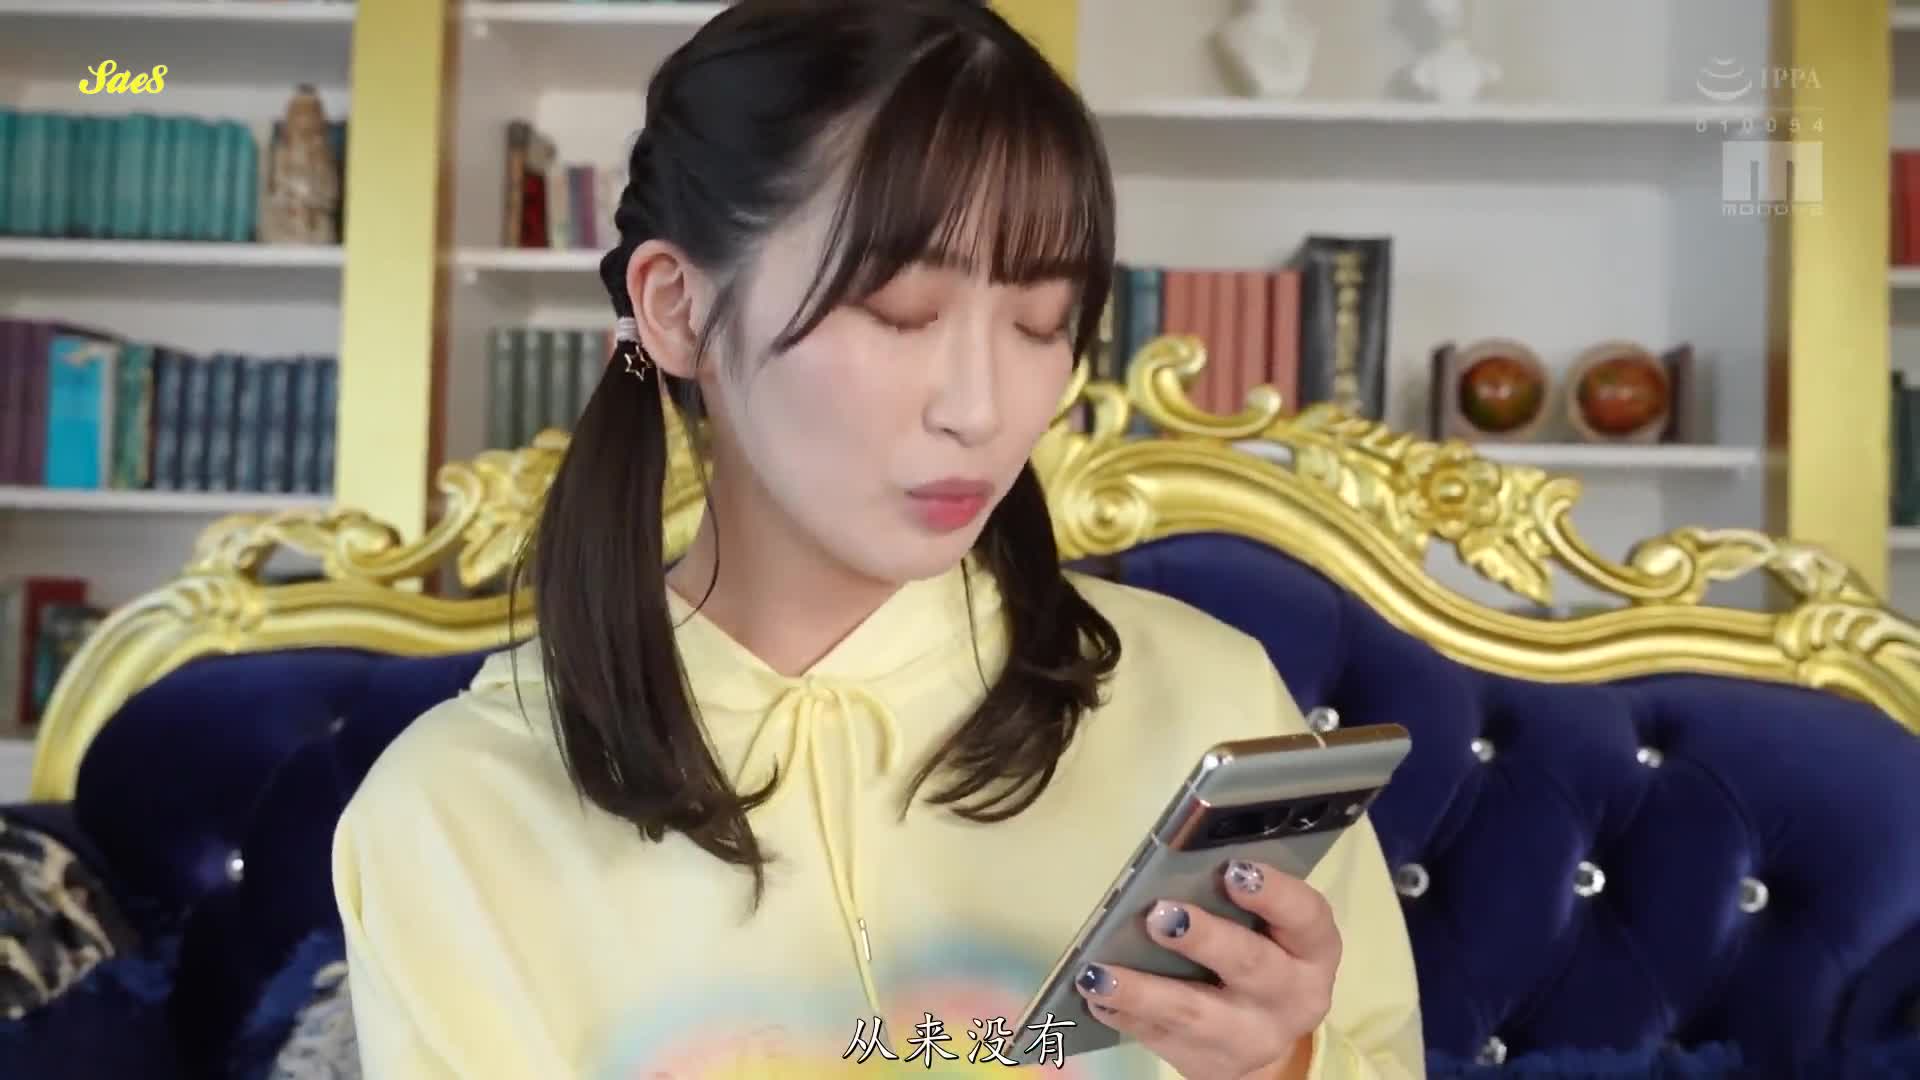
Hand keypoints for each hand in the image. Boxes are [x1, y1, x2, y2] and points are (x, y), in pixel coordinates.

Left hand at [1072, 860, 1337, 1079]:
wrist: (1267, 1040)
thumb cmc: (1264, 953)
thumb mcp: (1274, 928)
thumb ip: (1243, 897)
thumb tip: (1179, 861)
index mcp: (1313, 949)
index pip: (1305, 916)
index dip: (1273, 893)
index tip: (1234, 869)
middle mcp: (1291, 996)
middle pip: (1250, 965)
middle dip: (1204, 939)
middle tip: (1159, 915)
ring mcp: (1250, 1036)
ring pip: (1195, 1014)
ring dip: (1143, 991)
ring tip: (1099, 970)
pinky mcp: (1208, 1062)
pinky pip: (1160, 1038)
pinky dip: (1124, 1014)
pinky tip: (1095, 994)